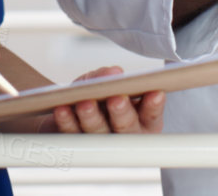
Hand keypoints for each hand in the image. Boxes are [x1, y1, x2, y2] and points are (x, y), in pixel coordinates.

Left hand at [48, 67, 164, 133]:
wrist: (66, 108)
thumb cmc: (96, 95)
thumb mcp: (103, 80)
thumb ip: (108, 75)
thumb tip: (112, 72)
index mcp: (141, 120)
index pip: (152, 114)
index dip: (154, 105)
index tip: (155, 93)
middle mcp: (124, 135)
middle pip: (126, 127)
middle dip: (121, 112)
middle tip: (116, 99)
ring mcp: (100, 143)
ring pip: (98, 132)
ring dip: (92, 117)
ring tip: (85, 103)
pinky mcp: (75, 144)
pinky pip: (71, 134)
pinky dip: (66, 120)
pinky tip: (63, 109)